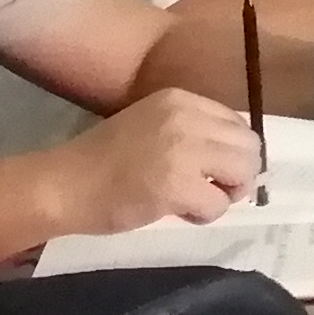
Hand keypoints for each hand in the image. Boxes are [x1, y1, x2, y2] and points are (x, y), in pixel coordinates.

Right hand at [57, 86, 261, 234]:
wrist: (64, 184)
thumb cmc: (103, 161)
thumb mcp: (152, 126)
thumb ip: (191, 132)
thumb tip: (234, 159)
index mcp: (180, 99)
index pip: (236, 123)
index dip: (231, 153)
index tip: (210, 171)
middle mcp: (186, 116)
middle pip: (249, 146)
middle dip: (237, 174)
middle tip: (210, 191)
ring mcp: (183, 148)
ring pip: (243, 172)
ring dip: (225, 194)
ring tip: (195, 201)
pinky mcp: (177, 184)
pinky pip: (219, 204)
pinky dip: (205, 215)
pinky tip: (179, 212)